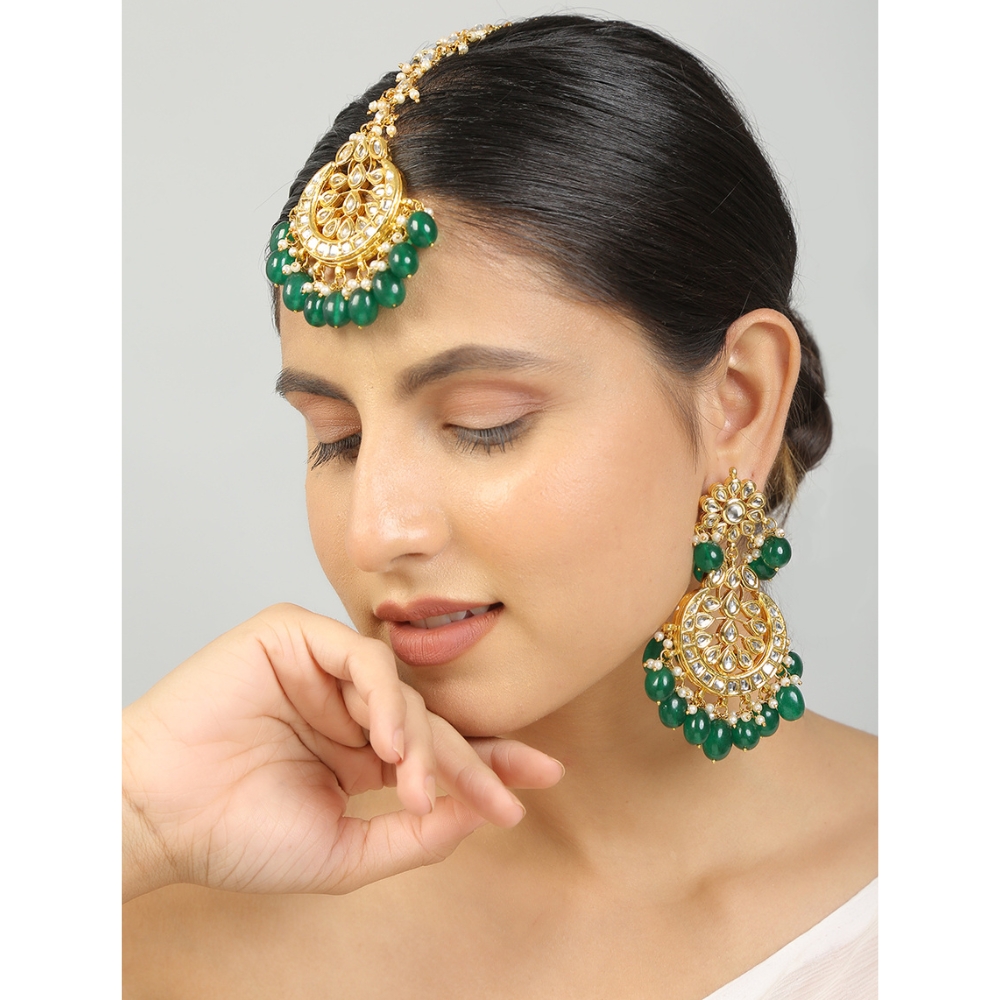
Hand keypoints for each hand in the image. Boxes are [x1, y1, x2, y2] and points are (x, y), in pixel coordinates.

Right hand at [122, 604, 562, 901]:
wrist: (158, 816)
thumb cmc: (236, 836)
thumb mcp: (344, 850)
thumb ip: (414, 833)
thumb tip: (479, 813)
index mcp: (358, 751)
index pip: (438, 749)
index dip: (489, 762)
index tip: (542, 777)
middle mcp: (348, 706)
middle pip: (432, 720)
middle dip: (472, 759)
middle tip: (504, 794)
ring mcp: (322, 670)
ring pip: (403, 689)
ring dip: (421, 739)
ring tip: (415, 783)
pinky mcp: (295, 637)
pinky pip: (362, 657)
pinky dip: (384, 696)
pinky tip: (386, 741)